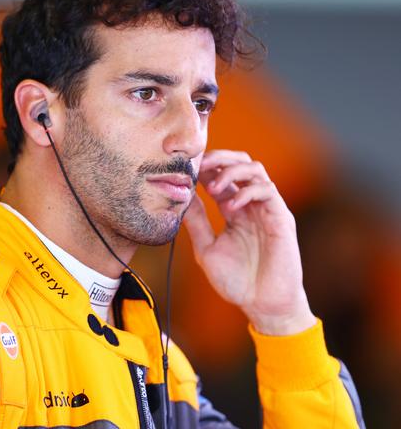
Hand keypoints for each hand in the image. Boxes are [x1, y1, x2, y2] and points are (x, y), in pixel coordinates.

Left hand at [183, 150, 315, 335]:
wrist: (262, 305)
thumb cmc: (236, 281)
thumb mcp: (206, 249)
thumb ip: (196, 222)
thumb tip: (182, 197)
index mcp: (233, 209)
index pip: (221, 175)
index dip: (205, 167)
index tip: (186, 169)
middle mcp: (251, 204)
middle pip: (240, 163)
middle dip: (220, 157)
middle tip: (200, 163)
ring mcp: (267, 209)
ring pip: (256, 170)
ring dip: (232, 171)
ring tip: (214, 186)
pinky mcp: (281, 218)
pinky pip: (267, 191)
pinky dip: (247, 191)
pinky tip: (231, 206)